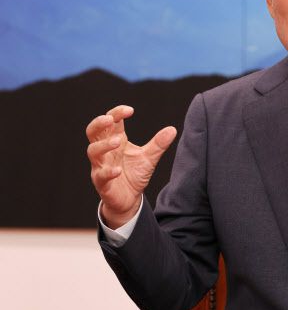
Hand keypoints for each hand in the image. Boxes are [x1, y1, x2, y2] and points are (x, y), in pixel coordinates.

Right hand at [86, 105, 176, 228]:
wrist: (130, 198)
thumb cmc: (134, 174)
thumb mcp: (149, 157)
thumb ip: (158, 144)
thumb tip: (172, 129)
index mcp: (116, 140)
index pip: (111, 122)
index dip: (116, 113)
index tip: (129, 110)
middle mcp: (105, 151)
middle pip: (93, 132)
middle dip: (98, 124)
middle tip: (109, 119)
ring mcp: (101, 166)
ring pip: (93, 151)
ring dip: (104, 145)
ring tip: (118, 141)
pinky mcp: (102, 182)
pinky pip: (100, 175)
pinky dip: (108, 171)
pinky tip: (118, 170)